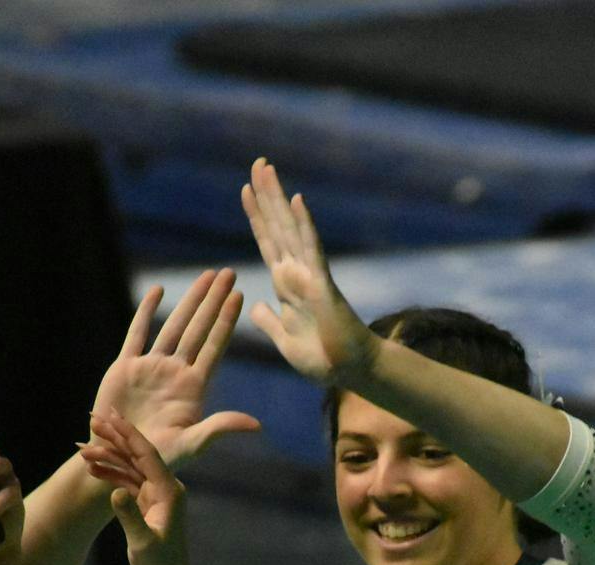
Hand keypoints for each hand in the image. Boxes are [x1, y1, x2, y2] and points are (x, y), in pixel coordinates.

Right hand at [82, 409, 188, 564]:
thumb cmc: (159, 564)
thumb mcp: (143, 541)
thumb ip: (130, 516)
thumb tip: (115, 492)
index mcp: (169, 489)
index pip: (147, 455)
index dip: (129, 435)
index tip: (111, 417)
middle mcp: (165, 486)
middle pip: (138, 455)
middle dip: (115, 438)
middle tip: (92, 420)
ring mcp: (156, 493)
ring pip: (130, 467)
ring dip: (107, 457)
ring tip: (80, 449)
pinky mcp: (147, 501)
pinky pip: (127, 481)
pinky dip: (110, 474)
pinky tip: (91, 469)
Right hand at [93, 270, 258, 468]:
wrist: (117, 461)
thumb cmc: (156, 459)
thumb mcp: (191, 445)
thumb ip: (219, 428)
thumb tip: (256, 425)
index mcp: (193, 388)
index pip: (214, 346)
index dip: (226, 321)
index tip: (239, 296)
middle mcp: (175, 372)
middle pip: (199, 328)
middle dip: (213, 300)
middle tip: (228, 273)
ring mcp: (151, 368)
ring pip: (173, 326)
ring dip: (189, 301)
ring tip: (205, 276)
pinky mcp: (125, 368)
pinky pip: (137, 334)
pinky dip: (146, 313)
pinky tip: (157, 292)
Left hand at [241, 157, 376, 385]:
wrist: (348, 372)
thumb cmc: (321, 359)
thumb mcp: (283, 339)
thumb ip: (269, 321)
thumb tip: (255, 306)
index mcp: (285, 285)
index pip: (267, 242)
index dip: (256, 215)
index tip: (245, 189)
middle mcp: (297, 273)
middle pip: (277, 226)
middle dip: (266, 195)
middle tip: (258, 162)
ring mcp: (310, 275)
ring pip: (291, 228)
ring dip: (278, 198)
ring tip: (267, 169)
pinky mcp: (323, 285)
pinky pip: (312, 249)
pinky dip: (304, 225)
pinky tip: (297, 200)